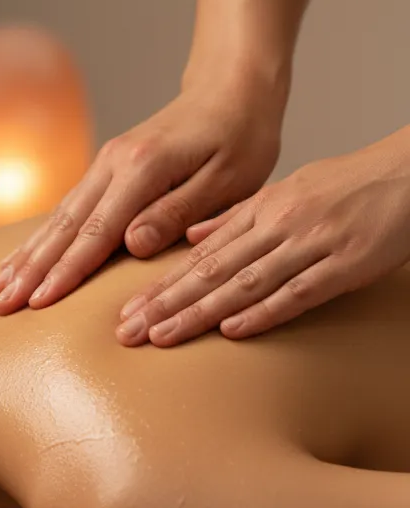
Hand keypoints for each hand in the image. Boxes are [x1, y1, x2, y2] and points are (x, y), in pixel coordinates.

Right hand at [0, 80, 283, 313]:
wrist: (229, 90)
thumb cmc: (240, 138)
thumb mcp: (228, 180)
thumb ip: (177, 213)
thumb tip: (132, 245)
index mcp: (143, 167)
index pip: (97, 229)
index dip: (67, 270)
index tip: (40, 301)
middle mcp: (113, 162)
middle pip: (64, 224)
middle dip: (30, 268)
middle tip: (0, 303)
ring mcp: (104, 163)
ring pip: (57, 216)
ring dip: (26, 254)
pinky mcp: (105, 168)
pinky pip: (66, 207)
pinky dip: (40, 237)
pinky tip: (22, 257)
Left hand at [117, 131, 409, 346]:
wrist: (407, 171)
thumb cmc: (346, 185)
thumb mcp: (284, 191)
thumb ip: (236, 217)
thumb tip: (190, 238)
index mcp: (260, 209)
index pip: (198, 255)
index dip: (160, 284)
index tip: (127, 310)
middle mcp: (276, 225)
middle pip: (209, 271)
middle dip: (164, 303)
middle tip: (126, 331)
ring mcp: (310, 243)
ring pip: (243, 282)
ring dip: (198, 312)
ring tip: (161, 335)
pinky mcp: (346, 263)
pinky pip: (298, 291)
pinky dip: (263, 312)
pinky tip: (232, 331)